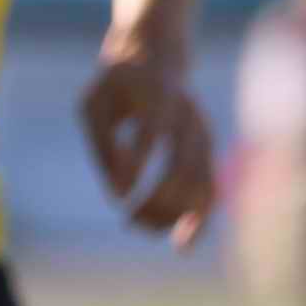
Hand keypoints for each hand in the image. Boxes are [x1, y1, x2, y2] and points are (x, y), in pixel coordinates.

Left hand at [81, 33, 216, 245]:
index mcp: (159, 94)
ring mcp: (204, 134)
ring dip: (172, 214)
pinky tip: (180, 245)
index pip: (152, 132)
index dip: (137, 165)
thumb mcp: (94, 104)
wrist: (156, 61)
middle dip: (156, 201)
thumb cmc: (116, 86)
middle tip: (127, 217)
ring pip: (200, 184)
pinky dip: (200, 220)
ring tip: (137, 223)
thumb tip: (119, 191)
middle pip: (182, 166)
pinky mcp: (208, 152)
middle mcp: (189, 116)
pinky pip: (212, 190)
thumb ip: (102, 142)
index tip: (120, 199)